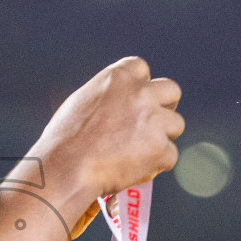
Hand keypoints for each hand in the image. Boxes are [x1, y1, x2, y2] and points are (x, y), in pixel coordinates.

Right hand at [31, 57, 182, 225]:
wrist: (67, 168)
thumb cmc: (65, 141)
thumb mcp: (81, 102)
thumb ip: (107, 98)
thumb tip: (117, 108)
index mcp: (119, 77)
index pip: (142, 69)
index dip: (141, 86)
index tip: (137, 99)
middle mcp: (141, 94)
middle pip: (171, 91)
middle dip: (166, 106)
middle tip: (155, 124)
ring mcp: (154, 120)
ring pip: (176, 125)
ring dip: (163, 138)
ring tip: (141, 154)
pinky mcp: (161, 148)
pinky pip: (169, 156)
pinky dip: (156, 165)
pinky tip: (135, 171)